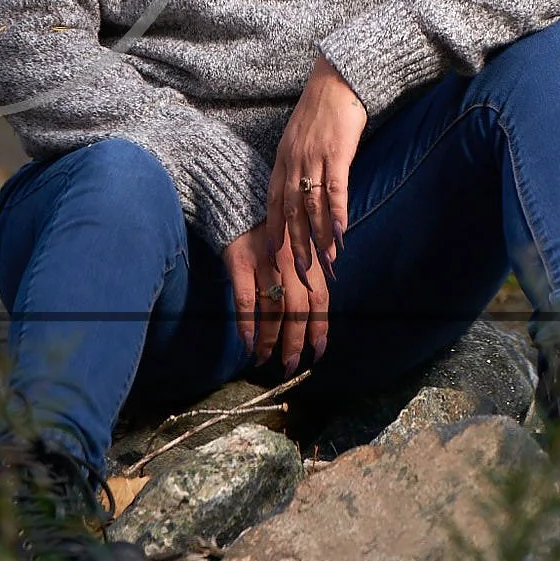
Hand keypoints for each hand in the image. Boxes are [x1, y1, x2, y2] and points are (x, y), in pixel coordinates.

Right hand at [222, 223, 329, 375]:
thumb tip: (319, 301)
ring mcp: (265, 261)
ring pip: (273, 307)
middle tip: (290, 364)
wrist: (239, 196)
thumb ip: (308, 267)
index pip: (320, 298)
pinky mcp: (239, 261)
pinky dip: (247, 323)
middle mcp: (290, 261)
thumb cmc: (271, 226)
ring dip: (270, 338)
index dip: (320, 327)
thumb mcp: (297, 241)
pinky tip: (247, 342)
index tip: (317, 351)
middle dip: (296, 341)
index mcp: (307, 257)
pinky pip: (245, 297)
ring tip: (265, 358)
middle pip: (298, 308)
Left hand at [266, 54, 366, 280]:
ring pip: (312, 206)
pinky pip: (334, 189)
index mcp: (282, 159)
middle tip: (299, 273)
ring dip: (318, 238)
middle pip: (291, 211)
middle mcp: (293, 161)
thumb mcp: (299, 137)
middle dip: (295, 246)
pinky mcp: (336, 152)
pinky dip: (336, 213)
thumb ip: (298, 163)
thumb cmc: (321, 109)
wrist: (336, 78)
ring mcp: (313, 157)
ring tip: (325, 264)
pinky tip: (340, 234)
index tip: (274, 256)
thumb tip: (302, 190)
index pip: (274, 202)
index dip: (275, 230)